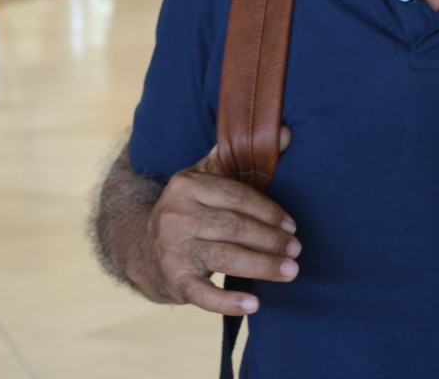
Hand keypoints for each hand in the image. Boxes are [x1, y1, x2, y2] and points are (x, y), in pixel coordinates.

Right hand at [131, 128, 299, 316]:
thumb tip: (286, 132)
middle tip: (295, 249)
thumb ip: (243, 155)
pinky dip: (229, 301)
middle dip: (270, 239)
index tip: (291, 225)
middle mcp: (175, 214)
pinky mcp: (174, 280)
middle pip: (233, 227)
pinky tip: (254, 305)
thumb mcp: (208, 175)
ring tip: (290, 271)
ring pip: (224, 256)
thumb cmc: (190, 208)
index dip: (268, 210)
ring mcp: (172, 249)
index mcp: (185, 184)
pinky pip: (204, 294)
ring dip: (262, 265)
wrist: (143, 247)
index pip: (235, 195)